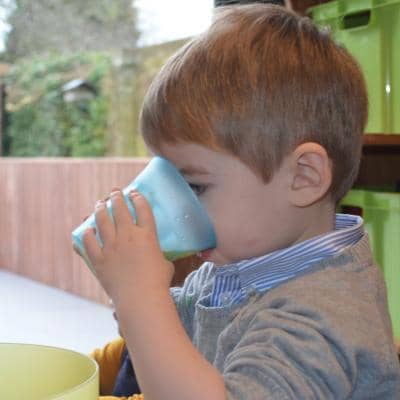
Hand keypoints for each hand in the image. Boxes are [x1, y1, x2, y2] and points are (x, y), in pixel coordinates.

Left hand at [82, 189, 173, 303]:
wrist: (140, 299)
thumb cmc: (158, 283)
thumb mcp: (165, 264)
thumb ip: (158, 255)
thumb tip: (156, 257)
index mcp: (147, 235)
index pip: (142, 208)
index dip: (138, 197)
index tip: (134, 192)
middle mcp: (128, 235)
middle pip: (120, 209)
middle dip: (116, 197)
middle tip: (115, 192)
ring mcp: (111, 246)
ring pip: (102, 220)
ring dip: (100, 209)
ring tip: (100, 204)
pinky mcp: (99, 259)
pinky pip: (89, 242)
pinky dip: (87, 234)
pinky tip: (88, 229)